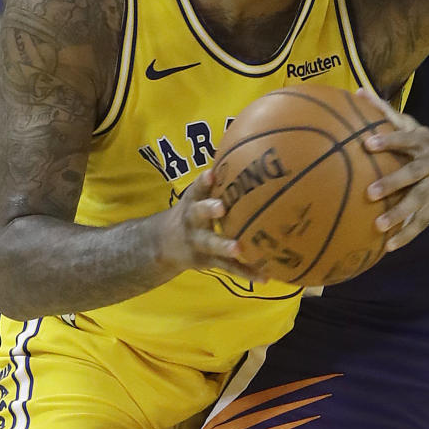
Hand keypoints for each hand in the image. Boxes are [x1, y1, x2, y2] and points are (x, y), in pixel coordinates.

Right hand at [158, 167, 269, 281]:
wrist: (163, 244)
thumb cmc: (192, 212)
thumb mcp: (197, 196)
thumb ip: (219, 181)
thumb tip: (254, 151)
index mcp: (192, 201)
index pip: (197, 188)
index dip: (203, 181)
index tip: (211, 173)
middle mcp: (193, 220)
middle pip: (198, 213)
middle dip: (209, 209)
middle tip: (221, 207)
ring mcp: (199, 242)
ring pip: (212, 244)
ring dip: (225, 246)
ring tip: (239, 248)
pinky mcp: (209, 260)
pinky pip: (229, 267)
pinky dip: (247, 272)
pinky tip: (265, 277)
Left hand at [358, 88, 428, 251]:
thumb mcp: (413, 127)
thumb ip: (385, 112)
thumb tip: (357, 90)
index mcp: (422, 142)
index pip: (404, 139)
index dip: (388, 141)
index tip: (367, 144)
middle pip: (411, 173)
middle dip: (391, 183)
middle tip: (369, 193)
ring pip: (417, 202)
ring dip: (398, 215)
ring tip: (378, 226)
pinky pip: (422, 222)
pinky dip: (407, 235)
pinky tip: (389, 246)